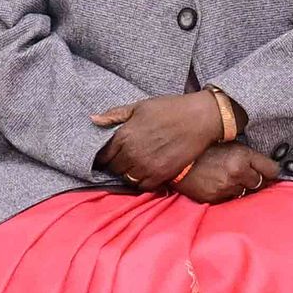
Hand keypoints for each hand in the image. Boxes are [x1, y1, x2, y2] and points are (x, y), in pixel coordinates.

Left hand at [93, 88, 233, 186]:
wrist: (199, 119)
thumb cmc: (169, 109)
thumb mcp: (140, 106)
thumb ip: (115, 115)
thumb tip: (93, 119)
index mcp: (124, 135)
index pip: (103, 155)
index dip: (102, 156)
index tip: (106, 154)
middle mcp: (132, 154)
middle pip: (114, 168)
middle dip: (115, 164)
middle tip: (121, 159)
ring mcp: (146, 167)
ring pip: (127, 178)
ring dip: (128, 173)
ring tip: (134, 165)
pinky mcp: (161, 175)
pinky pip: (143, 186)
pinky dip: (141, 182)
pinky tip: (145, 172)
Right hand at [176, 140, 282, 201]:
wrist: (178, 161)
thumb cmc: (204, 149)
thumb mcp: (229, 144)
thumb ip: (248, 155)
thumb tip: (267, 167)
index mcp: (242, 156)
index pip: (272, 169)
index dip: (270, 170)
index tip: (268, 171)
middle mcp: (237, 173)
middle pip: (260, 183)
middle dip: (256, 179)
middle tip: (246, 174)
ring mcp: (226, 188)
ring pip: (245, 193)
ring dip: (241, 187)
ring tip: (227, 177)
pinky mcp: (215, 198)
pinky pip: (230, 199)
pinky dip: (227, 193)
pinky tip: (218, 184)